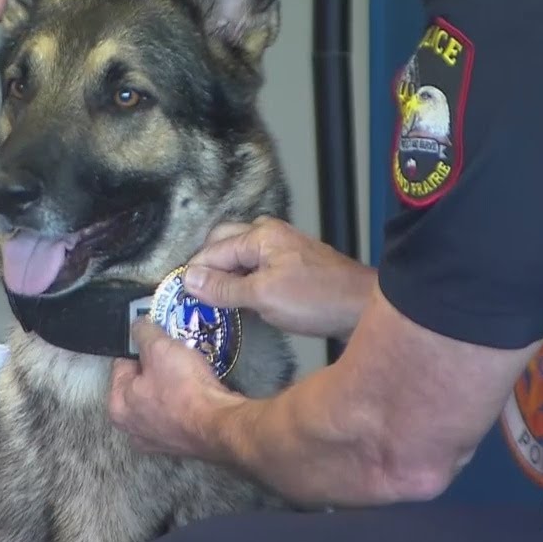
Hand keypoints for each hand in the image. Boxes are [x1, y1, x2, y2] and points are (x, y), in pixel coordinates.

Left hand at [108, 320, 239, 456]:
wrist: (219, 423)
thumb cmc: (185, 389)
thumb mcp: (159, 346)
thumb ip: (143, 332)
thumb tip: (138, 325)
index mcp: (118, 406)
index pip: (122, 364)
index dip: (142, 348)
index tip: (159, 343)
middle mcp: (132, 427)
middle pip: (141, 384)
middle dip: (158, 368)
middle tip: (176, 357)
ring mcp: (156, 440)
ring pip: (160, 399)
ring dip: (172, 385)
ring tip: (190, 374)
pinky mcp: (179, 444)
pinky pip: (178, 414)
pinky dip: (185, 404)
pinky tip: (197, 394)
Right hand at [184, 217, 376, 339]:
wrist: (363, 307)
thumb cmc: (317, 299)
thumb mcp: (262, 296)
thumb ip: (223, 287)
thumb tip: (189, 279)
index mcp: (260, 235)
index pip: (212, 250)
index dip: (194, 273)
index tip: (179, 296)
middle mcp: (270, 234)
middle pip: (224, 244)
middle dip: (207, 267)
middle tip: (194, 297)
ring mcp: (283, 248)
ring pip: (241, 255)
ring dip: (225, 273)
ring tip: (213, 300)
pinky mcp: (293, 265)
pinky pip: (257, 266)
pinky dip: (243, 280)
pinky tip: (241, 299)